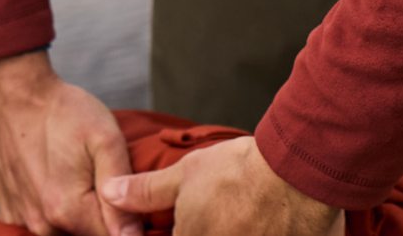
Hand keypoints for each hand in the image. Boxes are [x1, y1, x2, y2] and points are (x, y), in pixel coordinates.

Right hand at [0, 51, 132, 235]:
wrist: (16, 97)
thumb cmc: (64, 113)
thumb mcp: (104, 138)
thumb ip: (120, 186)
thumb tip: (133, 234)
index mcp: (69, 210)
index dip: (127, 221)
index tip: (129, 199)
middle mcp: (42, 226)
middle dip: (101, 217)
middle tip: (98, 176)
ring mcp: (22, 222)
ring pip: (64, 233)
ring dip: (77, 214)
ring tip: (77, 174)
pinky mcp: (10, 214)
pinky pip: (41, 225)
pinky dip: (53, 211)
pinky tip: (57, 180)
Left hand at [101, 135, 344, 235]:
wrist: (293, 174)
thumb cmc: (237, 172)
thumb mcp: (186, 175)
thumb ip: (145, 192)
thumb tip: (108, 193)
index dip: (174, 232)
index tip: (188, 220)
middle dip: (208, 228)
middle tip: (221, 214)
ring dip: (232, 230)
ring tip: (239, 220)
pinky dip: (256, 233)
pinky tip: (260, 225)